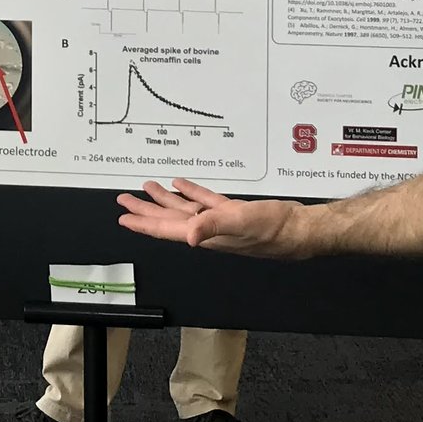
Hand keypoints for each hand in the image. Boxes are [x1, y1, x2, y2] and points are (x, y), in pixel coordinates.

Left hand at [115, 179, 307, 258]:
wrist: (299, 229)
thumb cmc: (272, 229)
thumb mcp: (240, 223)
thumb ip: (213, 226)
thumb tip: (187, 236)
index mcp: (205, 234)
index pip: (166, 229)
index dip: (143, 223)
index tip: (123, 218)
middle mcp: (208, 230)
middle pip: (169, 219)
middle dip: (145, 210)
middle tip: (124, 200)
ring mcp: (220, 222)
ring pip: (185, 209)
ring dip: (165, 200)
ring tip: (148, 187)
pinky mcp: (234, 213)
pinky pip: (206, 202)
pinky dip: (193, 193)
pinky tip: (183, 184)